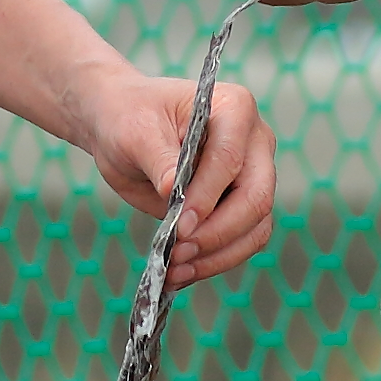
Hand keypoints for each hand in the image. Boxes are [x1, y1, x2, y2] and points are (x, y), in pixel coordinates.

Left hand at [73, 65, 278, 283]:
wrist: (124, 128)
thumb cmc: (131, 118)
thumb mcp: (135, 132)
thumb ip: (158, 159)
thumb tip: (173, 190)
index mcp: (235, 108)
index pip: (230, 159)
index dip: (206, 197)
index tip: (178, 226)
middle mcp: (255, 142)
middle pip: (256, 197)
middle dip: (217, 233)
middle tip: (178, 254)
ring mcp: (254, 175)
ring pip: (256, 227)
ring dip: (219, 255)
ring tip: (176, 271)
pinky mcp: (242, 205)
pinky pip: (244, 240)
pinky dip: (217, 261)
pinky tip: (183, 272)